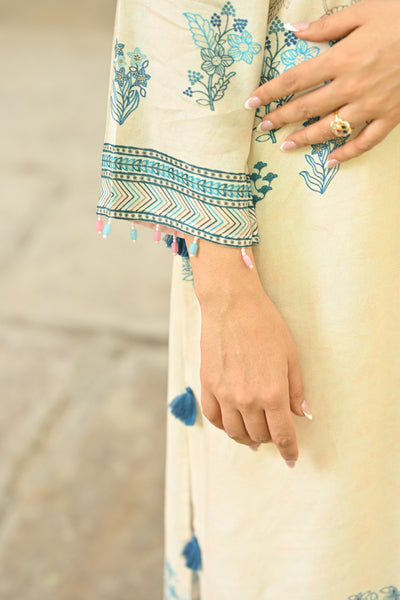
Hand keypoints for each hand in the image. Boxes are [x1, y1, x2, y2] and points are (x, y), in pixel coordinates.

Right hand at [197, 268, 309, 467]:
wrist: (231, 306)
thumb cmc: (265, 325)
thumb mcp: (290, 355)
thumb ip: (296, 389)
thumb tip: (301, 414)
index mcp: (273, 393)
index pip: (282, 435)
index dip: (289, 451)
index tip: (291, 459)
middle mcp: (247, 399)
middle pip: (259, 435)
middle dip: (270, 439)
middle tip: (274, 434)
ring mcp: (224, 394)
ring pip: (235, 432)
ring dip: (247, 438)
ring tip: (253, 436)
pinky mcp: (207, 385)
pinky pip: (214, 417)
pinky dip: (224, 426)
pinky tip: (231, 423)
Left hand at [247, 0, 399, 165]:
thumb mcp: (364, 11)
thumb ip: (327, 26)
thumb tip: (294, 30)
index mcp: (341, 59)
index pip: (294, 80)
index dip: (269, 93)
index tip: (252, 103)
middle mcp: (352, 87)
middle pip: (307, 107)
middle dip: (280, 118)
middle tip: (263, 127)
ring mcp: (371, 105)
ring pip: (330, 129)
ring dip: (305, 139)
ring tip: (286, 146)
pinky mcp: (390, 117)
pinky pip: (365, 142)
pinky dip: (347, 154)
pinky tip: (330, 162)